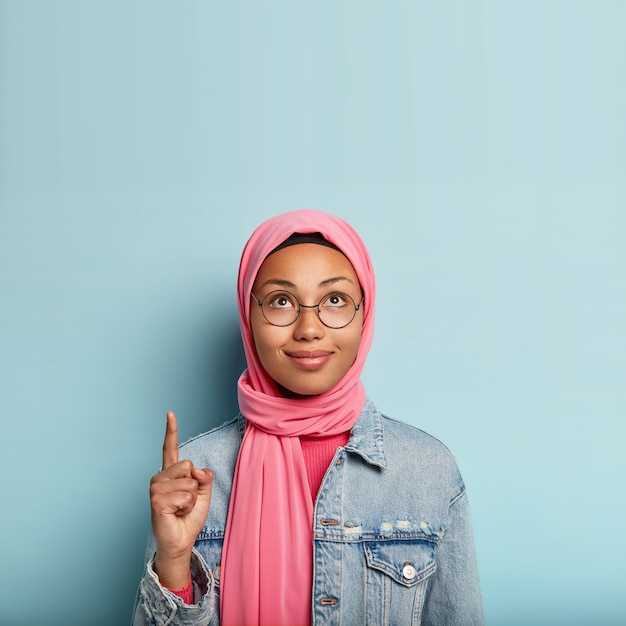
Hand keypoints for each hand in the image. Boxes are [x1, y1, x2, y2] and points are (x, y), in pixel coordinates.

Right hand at [150, 411, 212, 588]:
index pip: (170, 448)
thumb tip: (196, 469)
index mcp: (171, 473)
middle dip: (195, 485)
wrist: (181, 540)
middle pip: (188, 465)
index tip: (170, 414)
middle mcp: (160, 477)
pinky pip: (185, 495)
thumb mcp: (204, 492)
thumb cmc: (189, 517)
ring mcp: (156, 488)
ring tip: (180, 509)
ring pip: (189, 481)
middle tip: (185, 501)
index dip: (171, 431)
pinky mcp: (156, 500)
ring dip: (191, 498)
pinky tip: (176, 513)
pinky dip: (187, 506)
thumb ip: (204, 476)